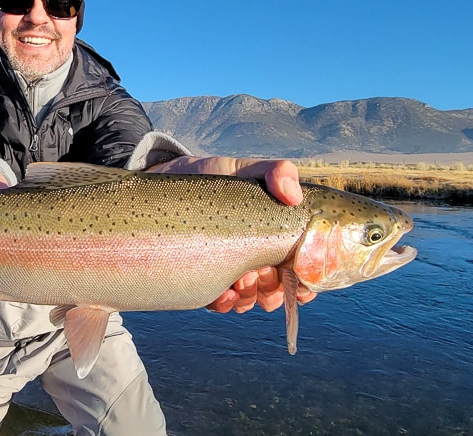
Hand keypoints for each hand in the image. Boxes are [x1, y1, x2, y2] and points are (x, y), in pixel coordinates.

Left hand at [147, 156, 316, 312]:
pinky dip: (227, 302)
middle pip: (278, 288)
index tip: (305, 287)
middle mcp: (253, 255)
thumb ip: (276, 172)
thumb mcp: (244, 170)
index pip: (300, 266)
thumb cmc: (212, 177)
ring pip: (251, 300)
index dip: (308, 281)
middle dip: (276, 290)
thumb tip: (293, 195)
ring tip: (241, 279)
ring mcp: (228, 268)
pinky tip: (223, 292)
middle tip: (264, 276)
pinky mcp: (202, 277)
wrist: (165, 179)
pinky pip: (220, 303)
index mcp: (271, 235)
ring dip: (251, 296)